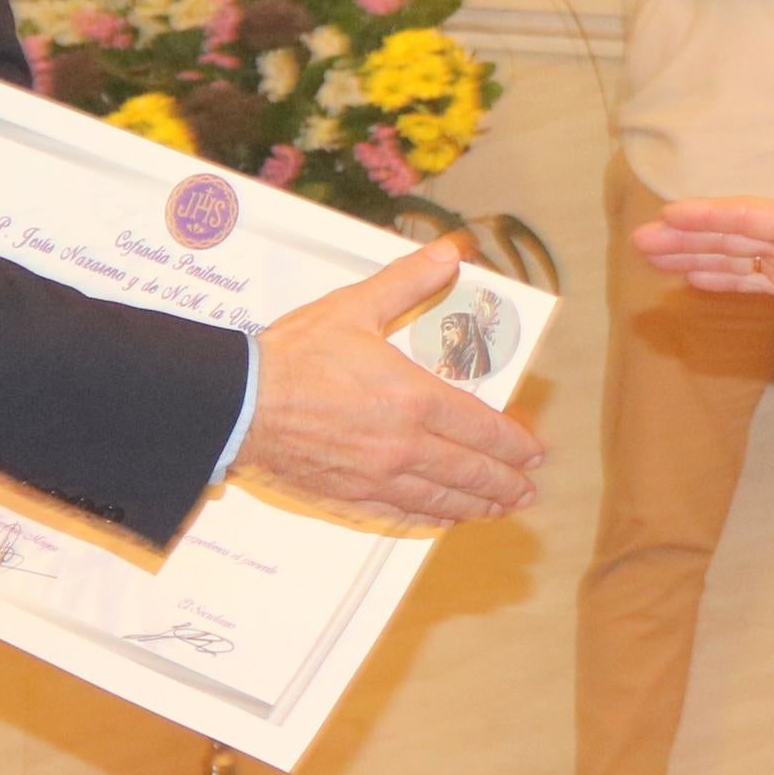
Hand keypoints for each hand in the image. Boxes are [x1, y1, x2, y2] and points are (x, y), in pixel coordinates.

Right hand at [240, 239, 544, 523]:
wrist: (240, 403)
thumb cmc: (294, 356)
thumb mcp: (356, 306)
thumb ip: (409, 282)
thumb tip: (451, 255)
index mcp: (414, 399)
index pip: (481, 427)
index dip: (512, 443)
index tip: (533, 451)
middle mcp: (405, 446)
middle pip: (470, 472)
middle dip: (505, 482)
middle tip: (526, 488)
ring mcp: (379, 477)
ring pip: (442, 499)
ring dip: (476, 505)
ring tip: (498, 508)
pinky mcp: (351, 496)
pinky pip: (403, 514)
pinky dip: (431, 518)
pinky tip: (442, 518)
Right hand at [635, 188, 773, 324]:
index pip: (749, 217)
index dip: (710, 216)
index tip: (671, 213)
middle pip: (727, 234)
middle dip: (684, 236)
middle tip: (640, 239)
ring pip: (727, 255)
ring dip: (689, 255)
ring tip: (648, 255)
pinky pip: (744, 278)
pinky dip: (716, 278)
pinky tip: (687, 278)